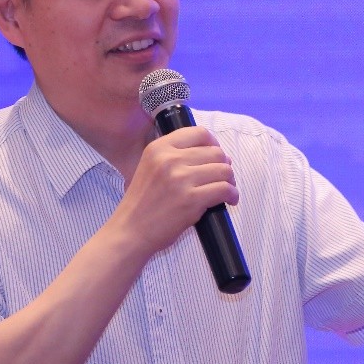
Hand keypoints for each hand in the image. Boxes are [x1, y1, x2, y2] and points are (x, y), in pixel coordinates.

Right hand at [109, 126, 237, 256]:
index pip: (199, 133)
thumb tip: (217, 154)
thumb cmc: (142, 203)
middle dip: (224, 165)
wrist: (130, 230)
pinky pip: (224, 189)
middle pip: (215, 152)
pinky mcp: (191, 199)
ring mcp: (181, 179)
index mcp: (159, 148)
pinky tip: (230, 200)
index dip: (214, 144)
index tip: (216, 156)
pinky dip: (232, 195)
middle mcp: (170, 159)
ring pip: (223, 170)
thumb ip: (175, 156)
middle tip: (223, 178)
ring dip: (230, 180)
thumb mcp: (151, 167)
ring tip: (226, 190)